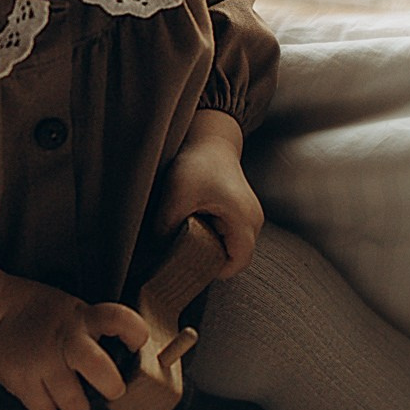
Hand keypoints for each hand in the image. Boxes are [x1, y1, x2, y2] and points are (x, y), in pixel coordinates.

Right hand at [0, 279, 148, 409]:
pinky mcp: (20, 381)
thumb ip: (93, 328)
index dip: (136, 334)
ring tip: (67, 392)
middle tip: (108, 388)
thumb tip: (120, 358)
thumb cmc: (38, 312)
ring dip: (75, 404)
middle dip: (112, 387)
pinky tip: (42, 390)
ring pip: (75, 406)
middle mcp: (66, 341)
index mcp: (82, 318)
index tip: (134, 345)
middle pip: (102, 373)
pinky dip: (46, 405)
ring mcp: (42, 363)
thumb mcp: (71, 309)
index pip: (120, 320)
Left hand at [157, 110, 262, 276]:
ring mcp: (249, 216)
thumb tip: (156, 253)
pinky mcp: (240, 211)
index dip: (212, 271)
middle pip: (233, 257)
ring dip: (208, 246)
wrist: (209, 138)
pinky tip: (191, 224)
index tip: (187, 266)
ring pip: (230, 246)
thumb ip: (167, 227)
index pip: (236, 264)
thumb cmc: (197, 164)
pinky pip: (228, 235)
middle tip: (180, 254)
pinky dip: (211, 235)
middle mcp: (253, 221)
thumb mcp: (178, 195)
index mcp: (244, 220)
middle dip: (208, 260)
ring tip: (185, 235)